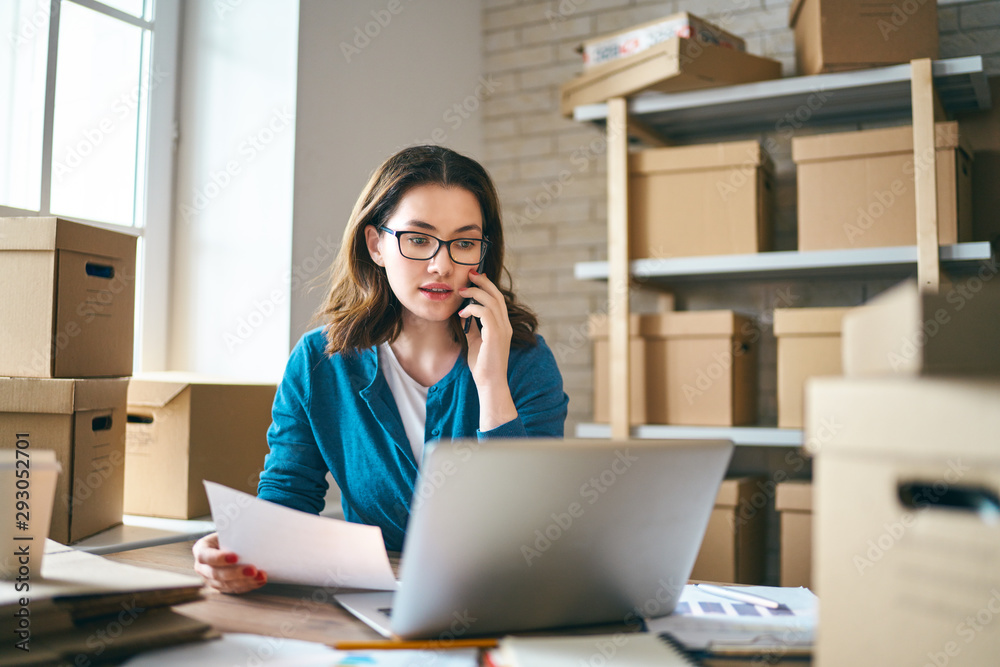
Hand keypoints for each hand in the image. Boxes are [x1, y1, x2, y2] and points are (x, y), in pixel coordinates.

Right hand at [192, 532, 266, 593]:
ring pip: (225, 584)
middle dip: (236, 573)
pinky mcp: (221, 587)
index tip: (235, 557)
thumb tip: (251, 535)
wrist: (230, 542)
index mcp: (201, 549)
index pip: (204, 556)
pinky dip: (248, 585)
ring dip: (245, 581)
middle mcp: (202, 566)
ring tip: (260, 576)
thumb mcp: (228, 531)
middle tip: (253, 570)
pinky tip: (259, 581)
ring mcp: (210, 579)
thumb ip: (234, 535)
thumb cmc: (229, 535)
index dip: (219, 558)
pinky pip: (234, 589)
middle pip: (215, 573)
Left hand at [458, 270, 516, 429]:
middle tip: (469, 274)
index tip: (475, 278)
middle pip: (497, 295)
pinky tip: (462, 314)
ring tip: (462, 292)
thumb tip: (464, 314)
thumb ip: (473, 327)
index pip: (497, 300)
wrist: (490, 383)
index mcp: (503, 326)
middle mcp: (505, 325)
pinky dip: (472, 309)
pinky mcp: (496, 335)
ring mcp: (503, 329)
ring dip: (475, 293)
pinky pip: (485, 313)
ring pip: (492, 301)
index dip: (487, 286)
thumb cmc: (482, 366)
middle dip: (483, 282)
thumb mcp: (476, 341)